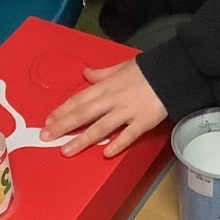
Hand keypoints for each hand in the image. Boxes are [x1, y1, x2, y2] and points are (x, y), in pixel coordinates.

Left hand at [40, 60, 167, 158]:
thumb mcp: (121, 66)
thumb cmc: (146, 70)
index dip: (63, 110)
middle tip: (46, 137)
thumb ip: (102, 73)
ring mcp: (128, 111)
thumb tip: (86, 73)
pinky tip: (105, 153)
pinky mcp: (144, 121)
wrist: (173, 72)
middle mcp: (113, 99)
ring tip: (66, 151)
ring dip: (82, 139)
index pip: (80, 99)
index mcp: (106, 86)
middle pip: (84, 113)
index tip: (48, 120)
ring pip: (101, 127)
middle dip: (64, 126)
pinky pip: (129, 135)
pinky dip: (117, 143)